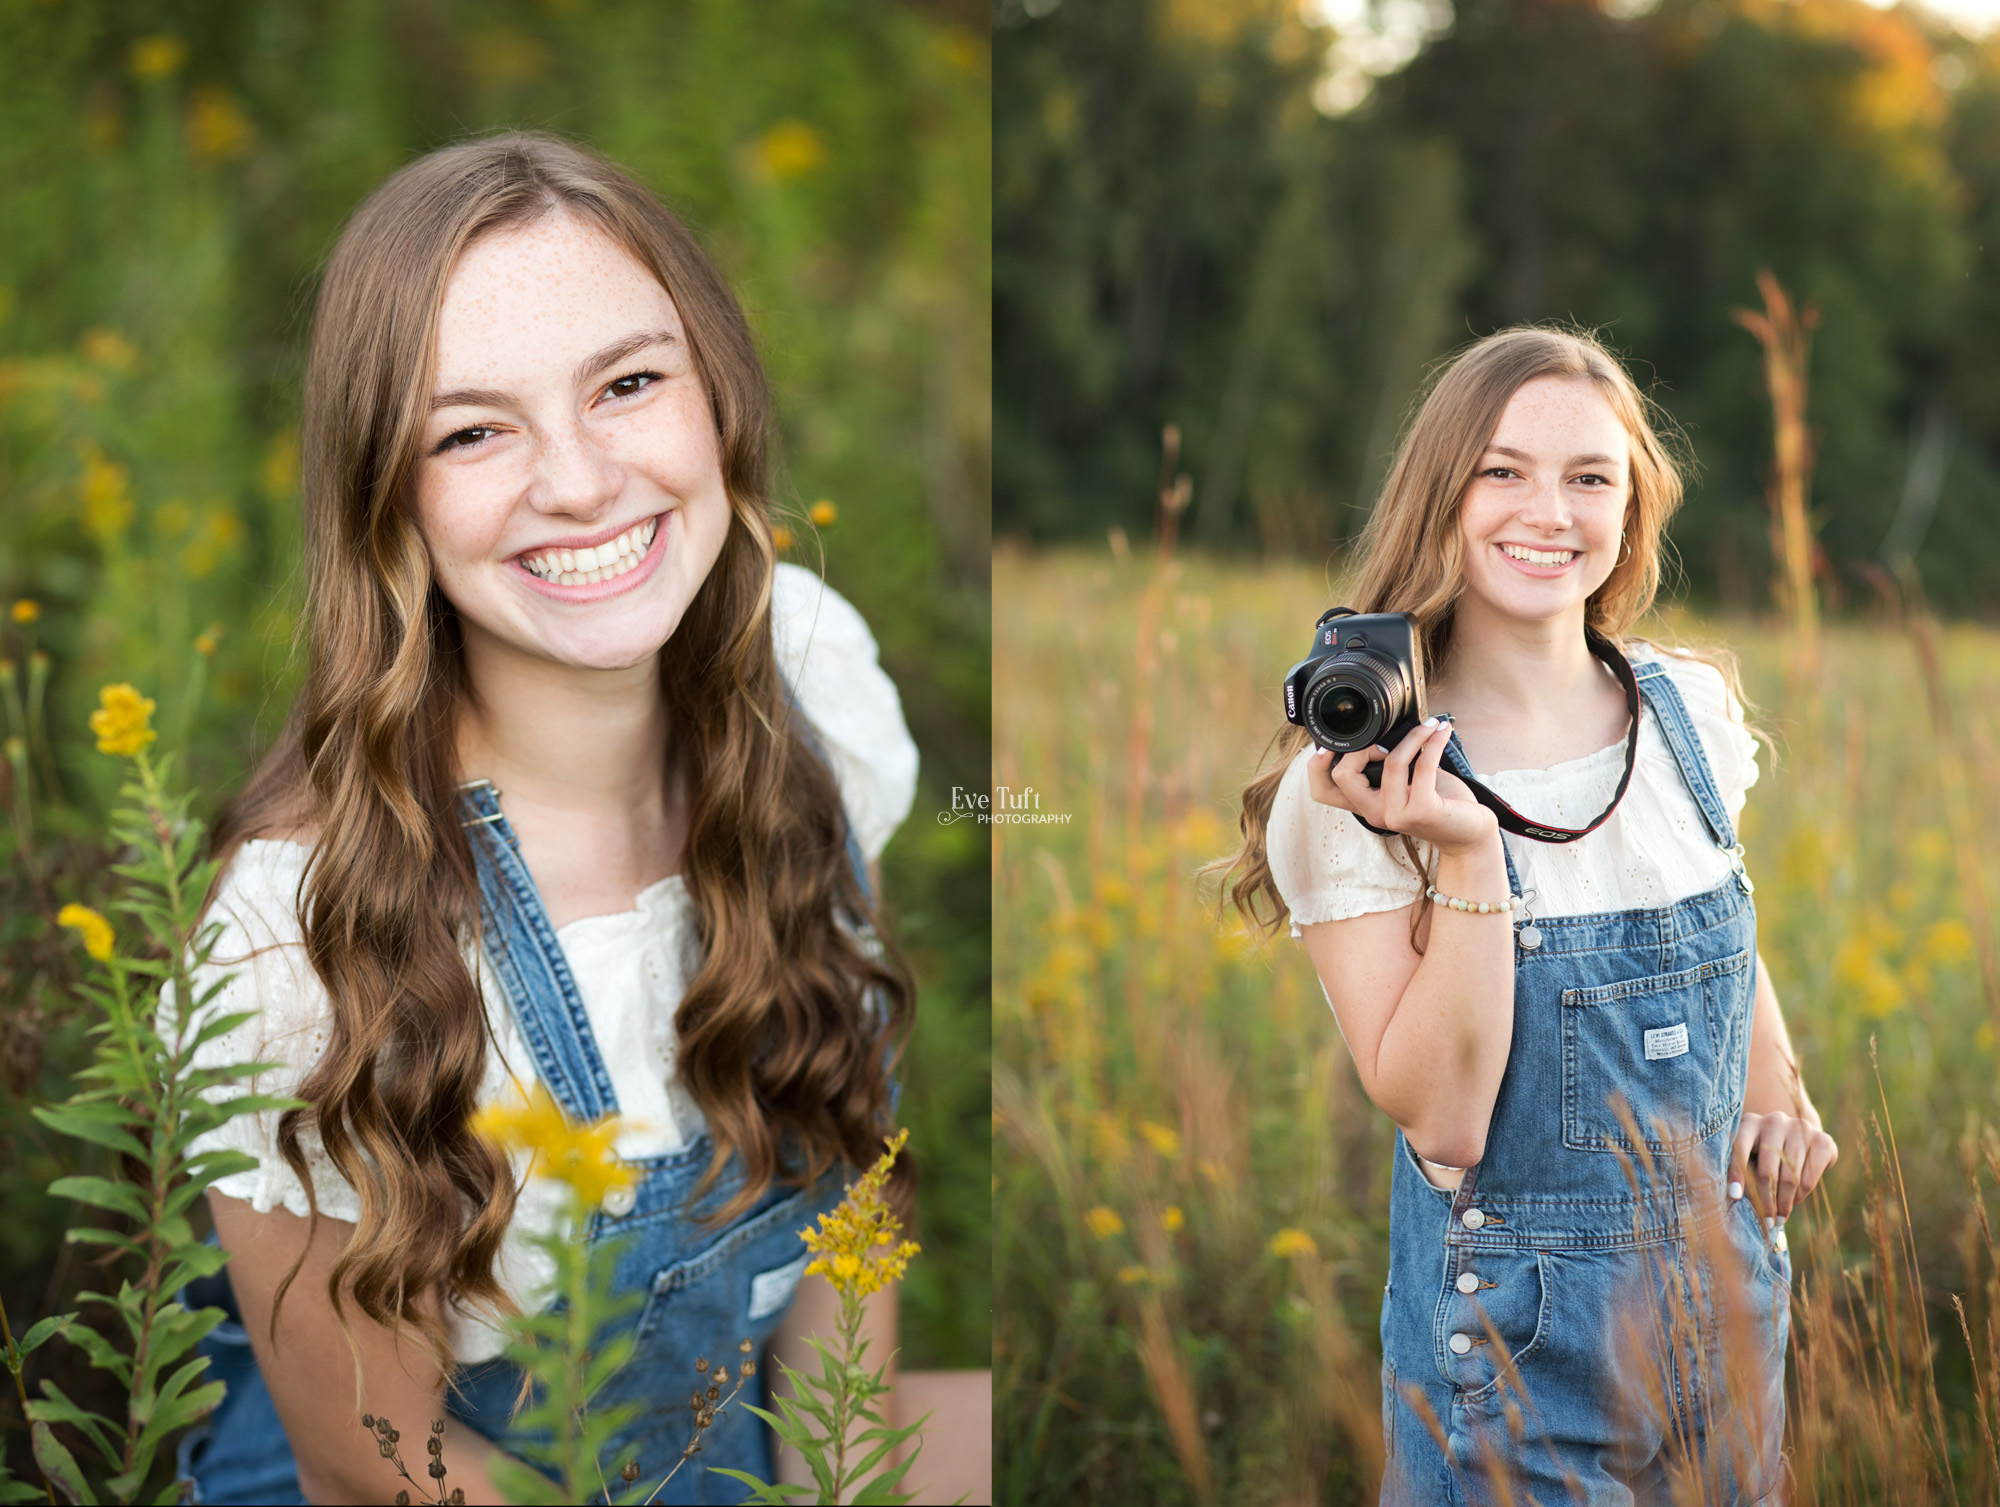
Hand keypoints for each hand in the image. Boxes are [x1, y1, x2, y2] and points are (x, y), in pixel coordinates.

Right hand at [1306, 718, 1497, 857]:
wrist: (1470, 834)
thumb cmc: (1441, 804)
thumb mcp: (1407, 783)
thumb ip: (1390, 764)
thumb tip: (1387, 728)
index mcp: (1366, 807)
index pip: (1323, 791)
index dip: (1317, 765)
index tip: (1335, 742)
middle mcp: (1375, 814)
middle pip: (1343, 776)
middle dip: (1360, 748)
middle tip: (1386, 739)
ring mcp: (1396, 815)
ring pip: (1391, 762)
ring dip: (1413, 736)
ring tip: (1430, 726)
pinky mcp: (1421, 811)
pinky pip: (1422, 764)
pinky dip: (1433, 742)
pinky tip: (1442, 733)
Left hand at [1729, 1112, 1837, 1220]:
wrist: (1800, 1138)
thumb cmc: (1765, 1154)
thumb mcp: (1751, 1157)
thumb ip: (1743, 1171)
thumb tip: (1733, 1200)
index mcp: (1750, 1122)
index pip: (1739, 1148)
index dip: (1736, 1173)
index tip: (1734, 1197)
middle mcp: (1774, 1120)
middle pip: (1767, 1169)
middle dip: (1766, 1200)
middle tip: (1766, 1221)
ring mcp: (1800, 1128)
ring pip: (1790, 1176)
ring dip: (1784, 1202)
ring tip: (1779, 1218)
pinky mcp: (1822, 1139)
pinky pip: (1811, 1175)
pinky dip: (1802, 1193)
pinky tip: (1795, 1201)